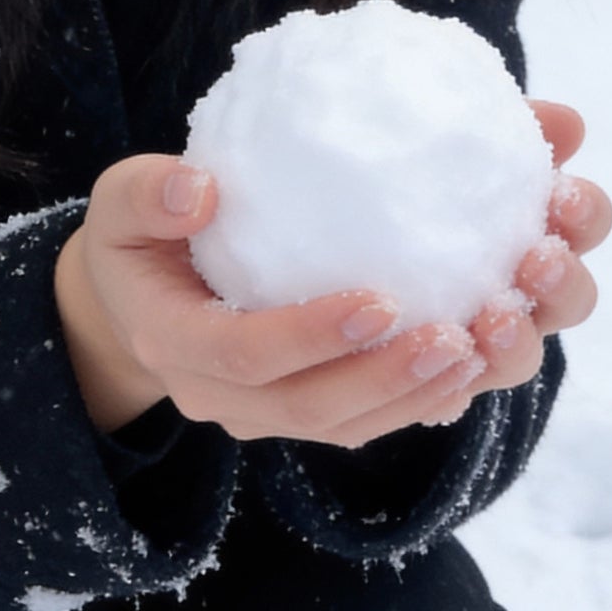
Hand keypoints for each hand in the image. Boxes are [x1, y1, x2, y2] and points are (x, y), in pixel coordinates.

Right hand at [53, 100, 610, 447]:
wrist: (136, 299)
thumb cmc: (138, 238)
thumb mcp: (119, 203)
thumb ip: (148, 195)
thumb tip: (198, 186)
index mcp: (177, 345)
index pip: (246, 354)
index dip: (313, 335)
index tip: (381, 299)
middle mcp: (228, 399)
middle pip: (319, 410)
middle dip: (394, 378)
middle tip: (462, 332)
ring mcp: (274, 412)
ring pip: (359, 423)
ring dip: (428, 390)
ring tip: (493, 342)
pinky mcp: (314, 406)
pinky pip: (377, 415)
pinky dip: (432, 391)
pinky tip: (488, 351)